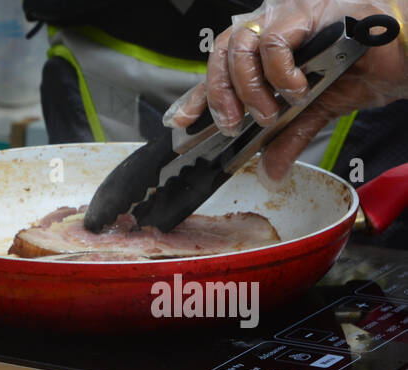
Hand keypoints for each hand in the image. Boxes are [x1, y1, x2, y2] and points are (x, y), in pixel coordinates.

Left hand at [164, 0, 407, 179]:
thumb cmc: (369, 68)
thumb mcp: (318, 110)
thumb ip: (289, 136)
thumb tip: (271, 170)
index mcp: (271, 47)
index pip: (221, 67)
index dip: (199, 94)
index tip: (182, 122)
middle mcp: (276, 25)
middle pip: (223, 53)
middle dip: (220, 95)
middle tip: (235, 124)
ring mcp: (293, 13)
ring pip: (243, 45)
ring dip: (249, 88)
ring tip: (270, 112)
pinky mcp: (314, 10)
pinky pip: (277, 39)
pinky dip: (278, 72)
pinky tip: (297, 88)